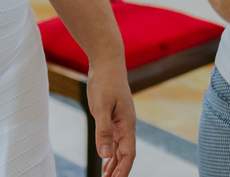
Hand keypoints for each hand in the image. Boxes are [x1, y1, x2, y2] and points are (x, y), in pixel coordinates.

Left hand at [86, 61, 135, 176]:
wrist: (107, 63)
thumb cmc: (105, 83)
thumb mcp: (101, 108)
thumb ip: (104, 132)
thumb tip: (104, 155)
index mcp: (127, 124)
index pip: (129, 153)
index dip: (123, 170)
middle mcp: (126, 125)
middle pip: (126, 154)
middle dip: (119, 171)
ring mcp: (121, 121)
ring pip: (120, 148)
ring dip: (114, 164)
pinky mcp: (113, 117)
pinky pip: (114, 140)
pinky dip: (110, 153)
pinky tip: (105, 160)